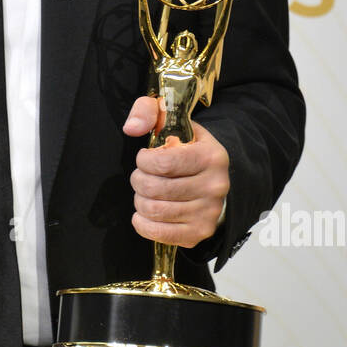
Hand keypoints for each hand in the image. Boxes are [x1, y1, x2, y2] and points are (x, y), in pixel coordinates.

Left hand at [123, 96, 229, 248]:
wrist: (211, 175)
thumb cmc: (186, 148)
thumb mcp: (171, 121)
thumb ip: (147, 112)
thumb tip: (131, 128)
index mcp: (211, 157)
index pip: (164, 164)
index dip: (144, 161)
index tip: (144, 158)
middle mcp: (215, 186)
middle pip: (156, 189)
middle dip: (139, 180)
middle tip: (141, 176)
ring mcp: (209, 212)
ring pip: (155, 211)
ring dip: (140, 201)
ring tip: (145, 192)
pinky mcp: (200, 232)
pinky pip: (159, 234)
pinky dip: (142, 223)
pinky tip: (143, 213)